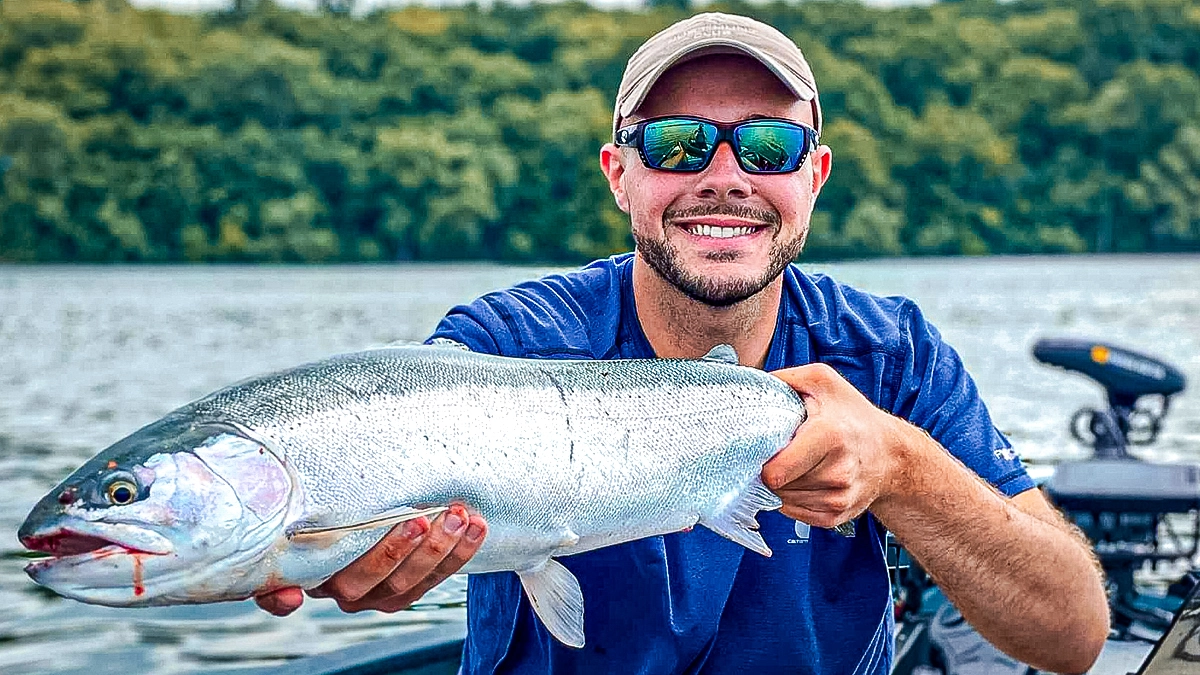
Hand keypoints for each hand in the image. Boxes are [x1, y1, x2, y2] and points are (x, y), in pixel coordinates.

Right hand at [255, 505, 486, 615]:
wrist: (313, 527)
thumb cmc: (298, 528)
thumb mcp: (281, 542)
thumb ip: (275, 572)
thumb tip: (285, 598)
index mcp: (319, 575)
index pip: (355, 571)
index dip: (390, 549)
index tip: (417, 520)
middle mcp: (348, 592)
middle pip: (391, 579)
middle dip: (424, 545)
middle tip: (446, 512)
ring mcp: (378, 594)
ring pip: (416, 582)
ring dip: (446, 549)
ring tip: (464, 516)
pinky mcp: (403, 591)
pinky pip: (435, 578)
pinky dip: (460, 553)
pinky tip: (476, 527)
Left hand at [761, 363, 907, 527]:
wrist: (890, 453)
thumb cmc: (853, 415)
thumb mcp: (821, 381)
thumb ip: (782, 379)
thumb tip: (747, 386)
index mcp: (830, 435)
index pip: (776, 472)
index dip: (762, 462)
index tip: (766, 449)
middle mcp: (838, 471)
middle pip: (777, 485)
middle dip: (772, 469)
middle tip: (786, 451)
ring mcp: (840, 497)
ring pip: (784, 500)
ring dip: (783, 485)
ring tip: (799, 464)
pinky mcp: (838, 515)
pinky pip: (796, 513)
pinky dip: (794, 499)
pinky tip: (806, 480)